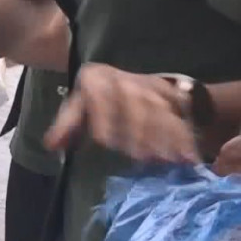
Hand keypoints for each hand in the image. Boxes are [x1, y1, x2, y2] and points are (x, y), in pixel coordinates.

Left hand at [43, 64, 198, 162]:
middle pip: (135, 105)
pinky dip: (186, 136)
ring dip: (168, 136)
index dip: (104, 120)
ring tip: (172, 160)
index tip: (108, 143)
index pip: (100, 98)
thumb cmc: (97, 100)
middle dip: (142, 132)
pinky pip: (179, 114)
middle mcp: (123, 80)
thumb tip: (52, 144)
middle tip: (147, 158)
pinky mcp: (169, 93)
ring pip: (160, 109)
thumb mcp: (78, 108)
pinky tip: (189, 156)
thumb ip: (67, 126)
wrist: (125, 81)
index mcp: (96, 80)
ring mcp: (148, 85)